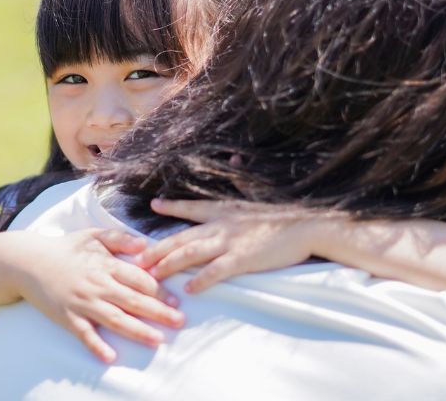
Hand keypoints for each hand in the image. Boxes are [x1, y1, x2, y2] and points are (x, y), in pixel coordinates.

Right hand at [13, 229, 184, 363]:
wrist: (28, 261)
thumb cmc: (65, 248)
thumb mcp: (93, 235)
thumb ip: (119, 238)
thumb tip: (144, 244)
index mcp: (105, 264)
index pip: (139, 279)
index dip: (160, 290)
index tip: (176, 300)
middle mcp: (97, 284)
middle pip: (133, 300)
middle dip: (158, 312)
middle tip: (179, 322)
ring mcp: (82, 302)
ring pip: (114, 319)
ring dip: (137, 331)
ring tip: (157, 340)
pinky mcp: (67, 316)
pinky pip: (84, 334)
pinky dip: (96, 346)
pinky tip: (111, 356)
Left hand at [135, 199, 342, 292]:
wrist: (307, 225)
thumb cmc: (285, 214)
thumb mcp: (259, 194)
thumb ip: (243, 181)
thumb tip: (236, 157)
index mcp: (224, 209)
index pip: (191, 208)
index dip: (172, 207)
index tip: (154, 205)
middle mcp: (221, 224)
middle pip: (181, 237)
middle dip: (157, 248)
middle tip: (138, 258)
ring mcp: (230, 242)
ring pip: (191, 253)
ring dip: (168, 265)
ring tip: (152, 275)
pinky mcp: (242, 259)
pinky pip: (215, 271)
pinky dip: (201, 280)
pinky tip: (188, 289)